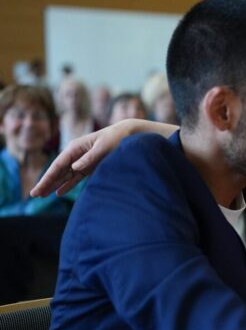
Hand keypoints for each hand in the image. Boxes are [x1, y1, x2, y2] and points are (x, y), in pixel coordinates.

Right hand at [31, 119, 175, 196]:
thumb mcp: (104, 147)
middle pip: (58, 171)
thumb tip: (75, 168)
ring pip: (64, 175)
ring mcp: (82, 161)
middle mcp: (76, 154)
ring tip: (42, 195)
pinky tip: (59, 192)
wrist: (128, 134)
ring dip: (54, 185)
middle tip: (34, 195)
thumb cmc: (116, 139)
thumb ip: (89, 158)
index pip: (58, 165)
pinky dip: (67, 185)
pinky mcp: (90, 167)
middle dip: (46, 183)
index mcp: (76, 147)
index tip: (39, 188)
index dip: (48, 177)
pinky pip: (75, 177)